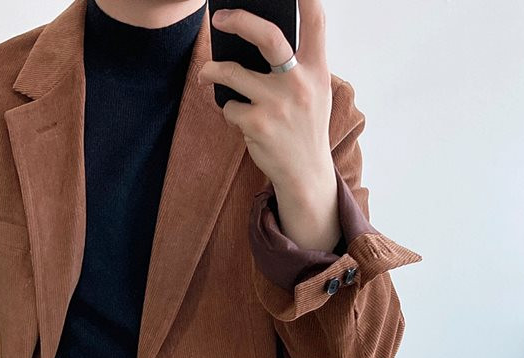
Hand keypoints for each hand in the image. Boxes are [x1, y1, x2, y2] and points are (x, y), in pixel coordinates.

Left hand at [197, 0, 334, 196]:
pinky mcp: (257, 125)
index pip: (315, 23)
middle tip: (219, 18)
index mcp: (316, 71)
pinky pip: (230, 108)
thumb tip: (255, 40)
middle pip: (267, 37)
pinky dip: (229, 112)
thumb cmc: (305, 129)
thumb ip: (296, 68)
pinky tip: (240, 121)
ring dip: (212, 71)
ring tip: (206, 74)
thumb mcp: (315, 94)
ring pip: (232, 73)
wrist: (305, 174)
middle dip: (239, 20)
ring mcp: (276, 104)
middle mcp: (298, 83)